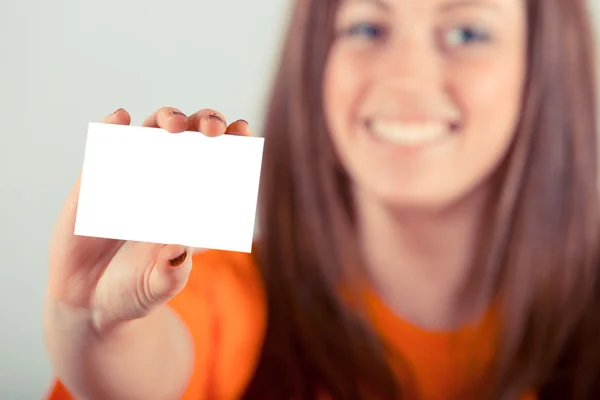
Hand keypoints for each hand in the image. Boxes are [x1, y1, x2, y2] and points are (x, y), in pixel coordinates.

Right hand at [47, 107, 251, 331]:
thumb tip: (178, 250)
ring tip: (175, 126)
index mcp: (194, 204)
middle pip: (193, 137)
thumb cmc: (134, 289)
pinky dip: (114, 127)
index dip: (235, 144)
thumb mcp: (157, 286)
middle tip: (212, 130)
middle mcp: (169, 183)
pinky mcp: (99, 178)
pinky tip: (120, 119)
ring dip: (168, 118)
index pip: (221, 165)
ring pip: (155, 131)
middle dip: (207, 123)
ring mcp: (134, 176)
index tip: (243, 131)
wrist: (89, 299)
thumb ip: (170, 273)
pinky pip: (108, 144)